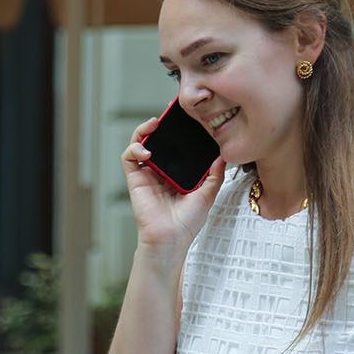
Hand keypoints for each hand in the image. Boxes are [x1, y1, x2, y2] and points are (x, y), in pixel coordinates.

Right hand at [121, 117, 225, 251]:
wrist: (171, 239)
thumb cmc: (187, 222)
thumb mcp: (208, 194)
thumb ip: (215, 174)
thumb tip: (224, 155)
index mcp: (177, 173)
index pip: (177, 147)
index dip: (178, 132)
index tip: (187, 119)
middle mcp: (161, 171)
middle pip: (158, 141)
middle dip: (161, 126)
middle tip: (169, 115)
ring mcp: (147, 174)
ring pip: (140, 144)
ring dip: (143, 130)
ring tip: (154, 123)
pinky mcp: (135, 179)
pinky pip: (129, 157)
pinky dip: (134, 148)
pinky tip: (146, 150)